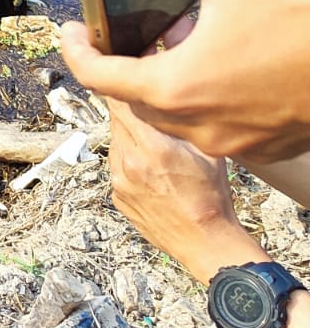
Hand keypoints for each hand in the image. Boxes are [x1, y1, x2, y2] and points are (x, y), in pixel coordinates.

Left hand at [61, 0, 309, 159]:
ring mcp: (243, 142)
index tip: (75, 30)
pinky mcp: (277, 142)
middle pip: (138, 97)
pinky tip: (236, 54)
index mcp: (176, 88)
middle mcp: (204, 127)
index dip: (76, 49)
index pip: (95, 77)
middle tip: (137, 27)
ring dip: (174, 77)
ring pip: (182, 113)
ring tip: (191, 33)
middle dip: (130, 60)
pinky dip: (215, 93)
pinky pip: (224, 124)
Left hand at [105, 99, 264, 278]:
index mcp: (153, 148)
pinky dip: (128, 161)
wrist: (206, 243)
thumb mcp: (206, 152)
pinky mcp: (115, 194)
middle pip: (116, 120)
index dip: (127, 90)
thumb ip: (180, 123)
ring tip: (154, 147)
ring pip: (114, 142)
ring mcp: (118, 180)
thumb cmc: (212, 199)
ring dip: (129, 137)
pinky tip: (151, 171)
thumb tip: (166, 101)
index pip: (122, 103)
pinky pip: (115, 166)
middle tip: (148, 113)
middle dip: (129, 112)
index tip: (133, 84)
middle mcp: (128, 162)